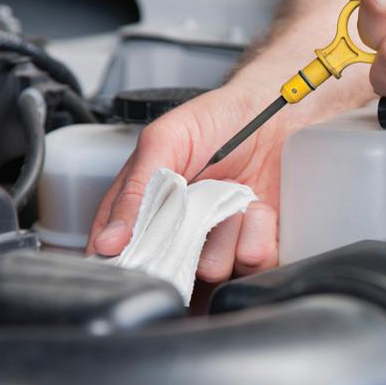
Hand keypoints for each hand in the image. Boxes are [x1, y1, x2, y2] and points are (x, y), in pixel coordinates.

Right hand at [87, 82, 285, 283]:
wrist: (276, 113)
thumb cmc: (218, 121)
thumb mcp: (165, 141)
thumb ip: (136, 189)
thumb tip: (109, 238)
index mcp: (149, 210)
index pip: (123, 251)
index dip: (130, 258)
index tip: (147, 244)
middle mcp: (182, 234)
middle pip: (169, 271)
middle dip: (186, 241)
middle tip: (198, 205)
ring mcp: (220, 243)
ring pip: (213, 270)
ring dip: (227, 233)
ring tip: (235, 197)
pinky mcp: (256, 247)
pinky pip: (253, 263)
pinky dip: (258, 235)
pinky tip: (258, 208)